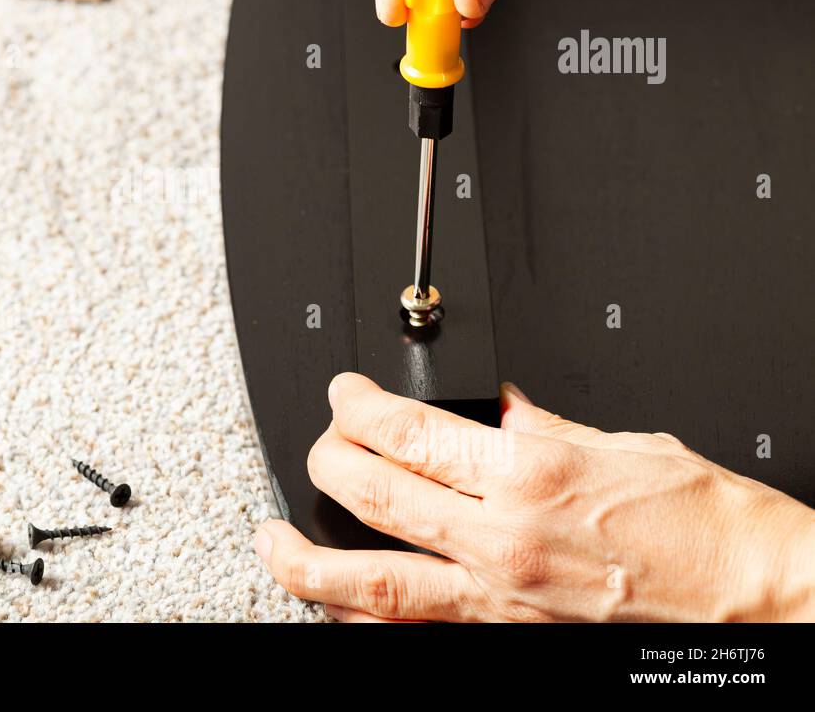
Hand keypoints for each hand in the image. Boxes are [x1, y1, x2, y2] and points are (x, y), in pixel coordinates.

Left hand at [255, 373, 814, 620]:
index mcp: (529, 472)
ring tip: (271, 543)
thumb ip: (537, 425)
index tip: (346, 393)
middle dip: (326, 460)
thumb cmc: (710, 525)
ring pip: (372, 583)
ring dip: (308, 562)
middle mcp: (502, 538)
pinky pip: (412, 634)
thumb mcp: (620, 442)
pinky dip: (363, 620)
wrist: (764, 602)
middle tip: (319, 443)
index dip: (358, 404)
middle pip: (372, 494)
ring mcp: (500, 601)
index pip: (405, 429)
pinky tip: (338, 606)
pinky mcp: (508, 642)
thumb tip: (491, 406)